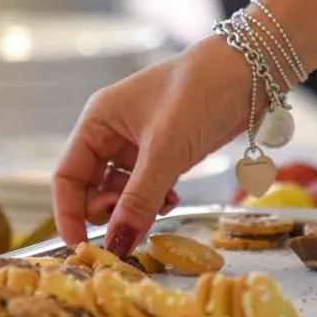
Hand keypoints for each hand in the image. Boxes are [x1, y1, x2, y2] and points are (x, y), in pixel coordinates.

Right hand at [53, 34, 252, 256]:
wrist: (249, 71)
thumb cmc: (200, 92)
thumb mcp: (166, 150)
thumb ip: (139, 200)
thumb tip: (117, 244)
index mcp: (98, 121)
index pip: (67, 174)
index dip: (68, 212)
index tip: (80, 246)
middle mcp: (112, 132)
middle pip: (91, 187)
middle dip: (108, 211)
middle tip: (130, 225)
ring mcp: (139, 143)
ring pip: (121, 191)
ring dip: (134, 208)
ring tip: (159, 208)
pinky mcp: (165, 151)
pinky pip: (146, 187)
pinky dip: (154, 200)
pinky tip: (172, 199)